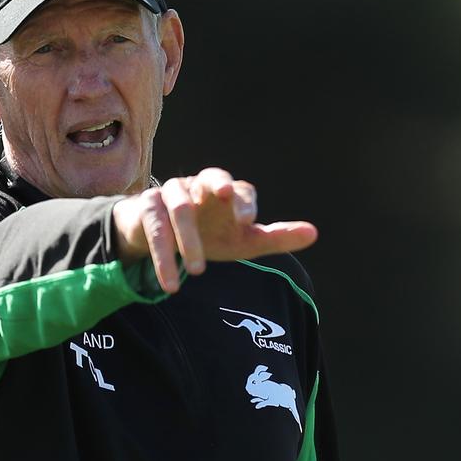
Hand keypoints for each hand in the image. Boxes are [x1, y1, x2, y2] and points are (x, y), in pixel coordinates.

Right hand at [112, 168, 317, 293]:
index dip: (243, 202)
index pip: (239, 189)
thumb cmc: (208, 234)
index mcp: (225, 191)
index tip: (247, 221)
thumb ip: (275, 237)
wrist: (157, 237)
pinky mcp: (146, 208)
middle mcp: (198, 185)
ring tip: (197, 271)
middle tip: (224, 198)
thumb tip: (314, 233)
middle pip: (210, 177)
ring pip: (179, 208)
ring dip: (187, 240)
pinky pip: (154, 229)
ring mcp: (170, 193)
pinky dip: (162, 256)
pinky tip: (171, 283)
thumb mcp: (242, 241)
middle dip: (217, 186)